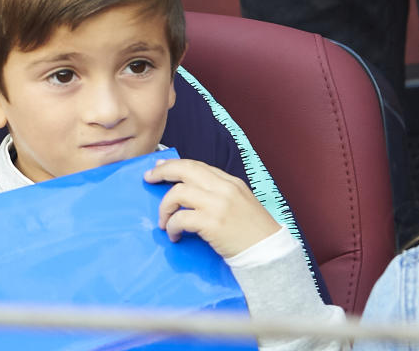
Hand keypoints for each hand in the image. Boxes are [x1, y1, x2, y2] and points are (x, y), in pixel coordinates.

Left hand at [144, 158, 279, 258]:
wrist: (270, 253)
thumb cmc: (254, 232)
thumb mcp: (241, 202)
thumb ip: (219, 193)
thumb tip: (191, 189)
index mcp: (231, 182)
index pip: (197, 166)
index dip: (175, 165)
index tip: (160, 167)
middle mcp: (224, 189)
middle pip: (185, 170)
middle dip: (163, 172)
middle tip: (148, 178)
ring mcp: (218, 205)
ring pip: (178, 193)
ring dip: (164, 207)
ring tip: (163, 221)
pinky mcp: (212, 224)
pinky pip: (180, 218)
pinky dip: (171, 226)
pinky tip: (174, 235)